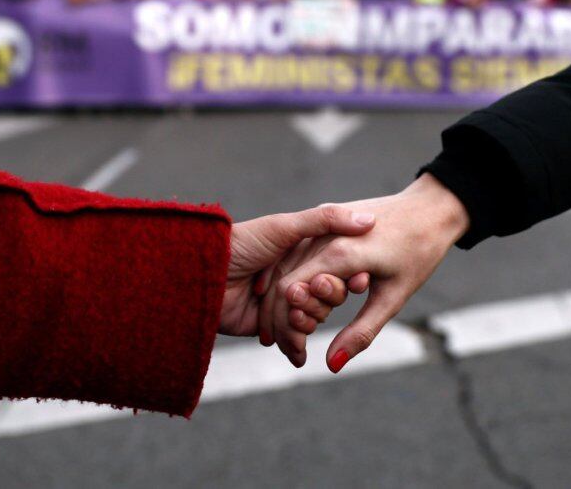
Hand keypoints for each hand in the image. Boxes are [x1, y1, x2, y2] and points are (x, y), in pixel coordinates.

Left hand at [220, 205, 375, 337]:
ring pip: (313, 318)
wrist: (201, 275)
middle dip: (324, 300)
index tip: (360, 280)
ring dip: (308, 321)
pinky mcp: (269, 327)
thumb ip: (325, 220)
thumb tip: (369, 220)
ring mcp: (282, 303)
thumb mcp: (284, 227)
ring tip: (295, 317)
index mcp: (301, 252)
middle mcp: (294, 277)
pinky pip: (293, 339)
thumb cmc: (242, 243)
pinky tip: (300, 351)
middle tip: (308, 296)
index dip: (349, 276)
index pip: (337, 268)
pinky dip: (296, 345)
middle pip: (328, 296)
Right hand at [267, 174, 469, 370]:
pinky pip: (296, 253)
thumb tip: (332, 365)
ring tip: (293, 331)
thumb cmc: (418, 252)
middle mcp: (322, 235)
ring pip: (284, 266)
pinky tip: (299, 303)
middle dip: (280, 319)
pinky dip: (292, 280)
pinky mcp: (322, 221)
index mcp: (339, 253)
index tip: (295, 350)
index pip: (290, 292)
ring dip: (282, 300)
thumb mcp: (393, 298)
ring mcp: (320, 225)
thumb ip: (360, 331)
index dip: (285, 324)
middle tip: (292, 350)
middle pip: (283, 281)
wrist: (430, 208)